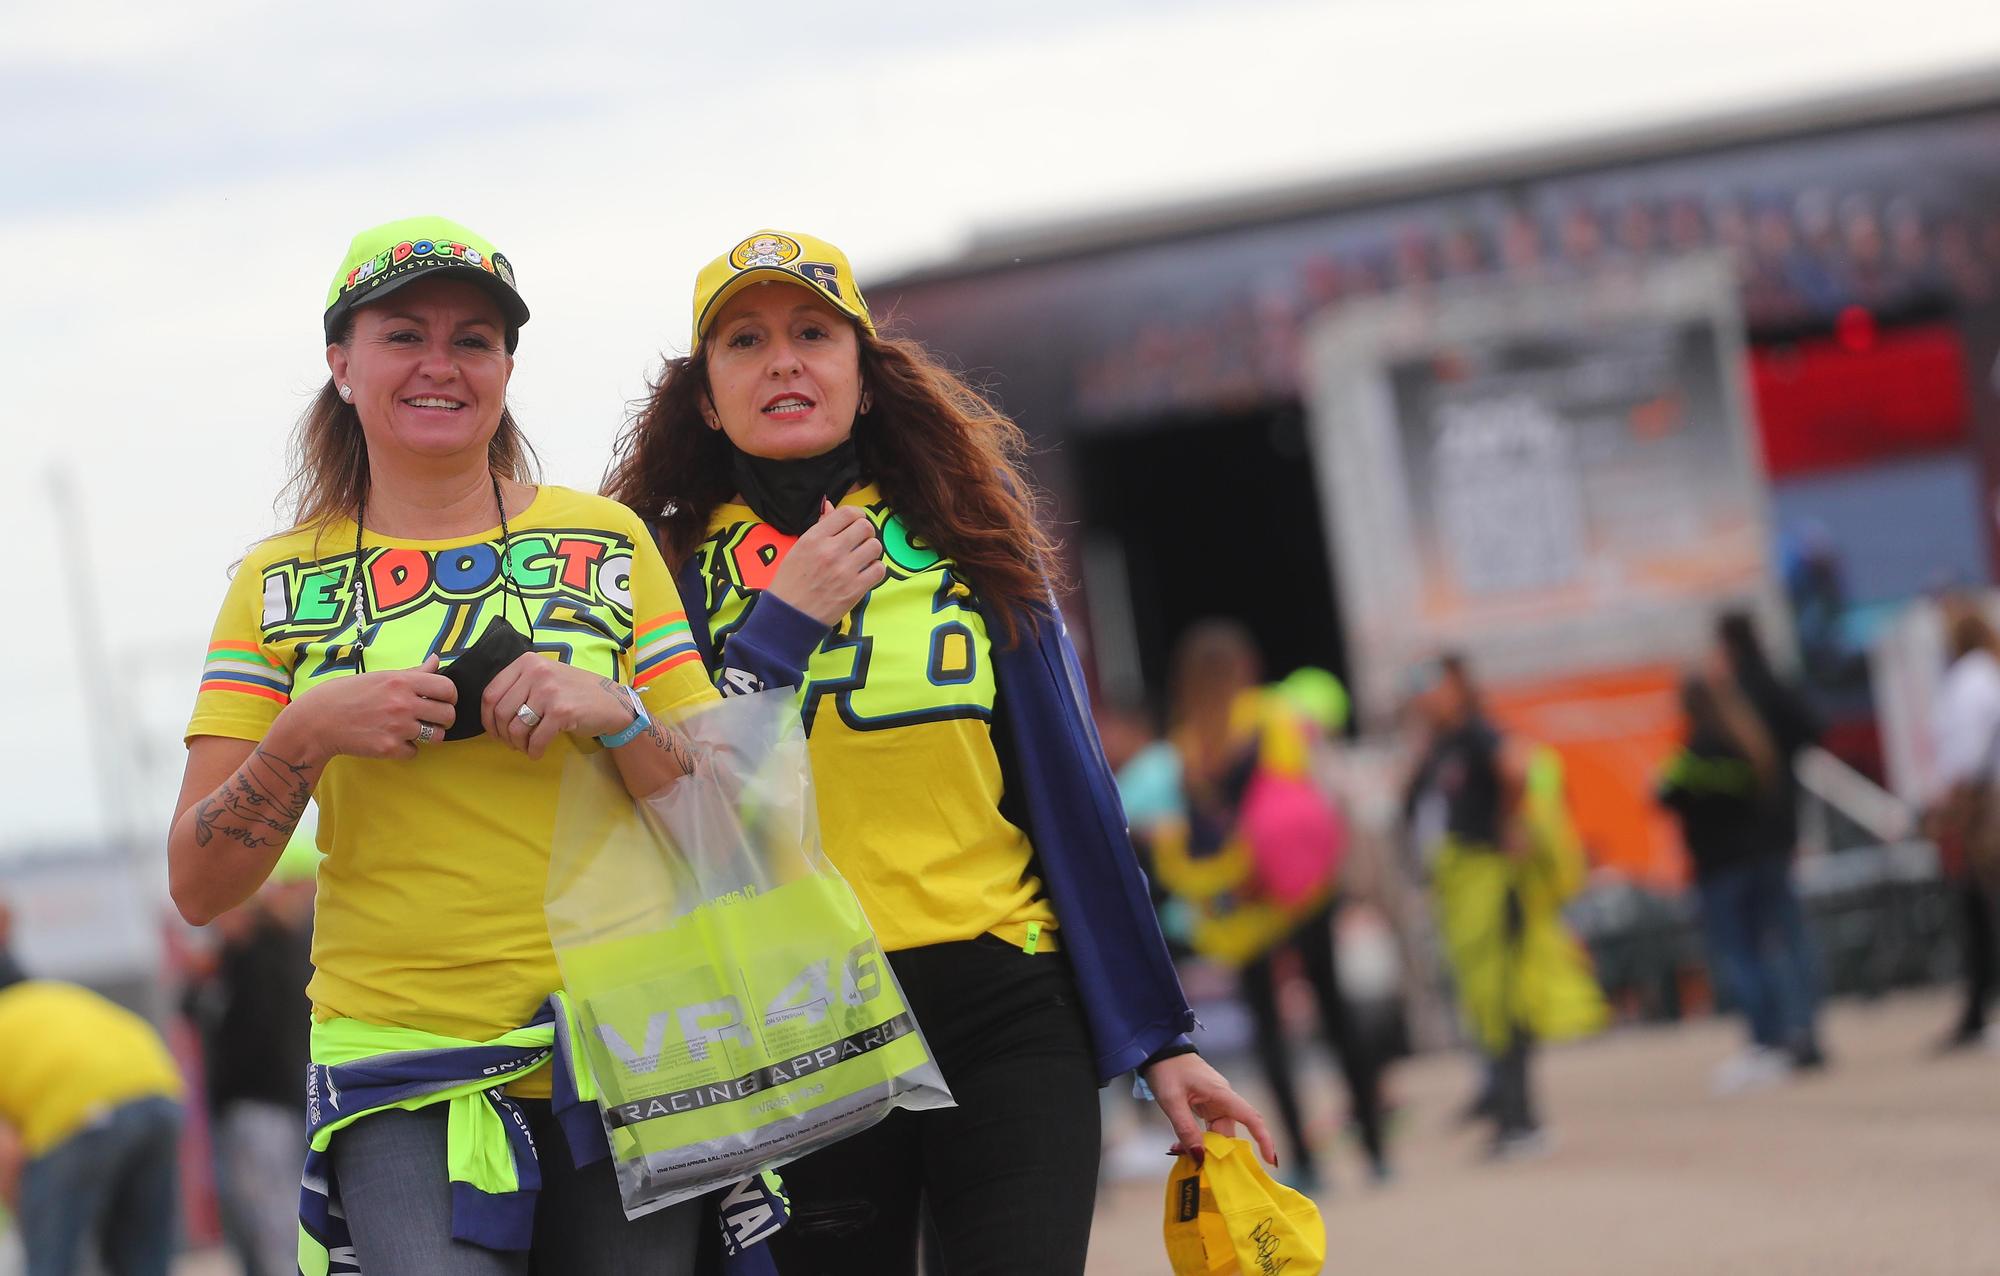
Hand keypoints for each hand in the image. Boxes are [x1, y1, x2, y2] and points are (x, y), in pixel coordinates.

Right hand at [286, 655, 456, 760]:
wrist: (317, 721)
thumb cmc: (347, 694)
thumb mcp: (380, 676)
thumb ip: (412, 672)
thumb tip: (436, 660)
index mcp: (402, 681)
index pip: (448, 688)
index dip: (450, 696)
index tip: (442, 701)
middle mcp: (403, 703)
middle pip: (448, 715)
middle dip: (443, 719)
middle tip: (431, 719)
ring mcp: (397, 727)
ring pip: (436, 737)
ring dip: (428, 735)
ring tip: (412, 730)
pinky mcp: (388, 748)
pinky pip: (414, 752)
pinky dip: (406, 749)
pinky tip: (391, 740)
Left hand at [483, 654, 634, 758]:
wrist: (612, 701)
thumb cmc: (574, 691)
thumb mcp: (545, 676)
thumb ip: (519, 686)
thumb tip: (491, 714)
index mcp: (527, 662)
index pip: (491, 693)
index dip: (487, 718)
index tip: (494, 731)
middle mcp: (536, 672)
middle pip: (500, 712)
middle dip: (502, 735)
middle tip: (512, 743)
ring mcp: (549, 692)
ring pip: (515, 728)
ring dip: (517, 744)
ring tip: (526, 747)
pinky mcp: (562, 712)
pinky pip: (536, 739)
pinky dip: (533, 751)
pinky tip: (537, 752)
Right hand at [766, 500, 886, 624]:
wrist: (789, 616)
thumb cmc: (791, 582)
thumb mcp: (799, 548)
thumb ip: (819, 527)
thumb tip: (831, 507)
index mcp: (814, 538)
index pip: (848, 513)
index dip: (856, 515)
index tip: (856, 522)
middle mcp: (831, 551)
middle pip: (866, 527)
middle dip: (865, 532)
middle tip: (859, 542)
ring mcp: (844, 571)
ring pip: (875, 547)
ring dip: (871, 551)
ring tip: (862, 558)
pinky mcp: (855, 590)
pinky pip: (879, 569)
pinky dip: (875, 570)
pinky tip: (865, 573)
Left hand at [1144, 1052, 1277, 1167]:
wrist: (1159, 1049)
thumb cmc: (1167, 1070)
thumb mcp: (1172, 1101)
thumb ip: (1186, 1129)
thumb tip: (1200, 1157)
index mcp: (1222, 1094)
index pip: (1251, 1118)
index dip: (1264, 1139)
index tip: (1271, 1161)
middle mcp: (1223, 1098)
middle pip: (1229, 1132)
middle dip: (1218, 1152)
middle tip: (1200, 1168)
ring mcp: (1215, 1101)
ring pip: (1217, 1132)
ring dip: (1204, 1146)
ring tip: (1182, 1155)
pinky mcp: (1205, 1103)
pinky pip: (1208, 1126)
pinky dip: (1198, 1137)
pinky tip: (1181, 1146)